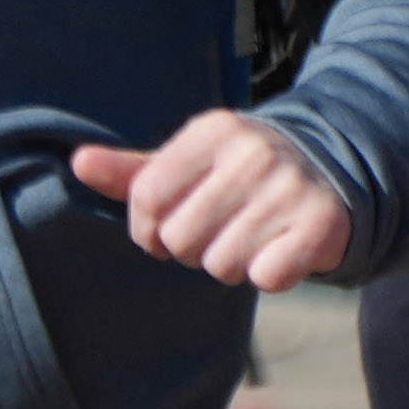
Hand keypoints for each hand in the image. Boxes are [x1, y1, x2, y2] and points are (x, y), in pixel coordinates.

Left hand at [75, 111, 358, 292]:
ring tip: (250, 236)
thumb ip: (132, 171)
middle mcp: (252, 154)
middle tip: (219, 230)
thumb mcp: (187, 162)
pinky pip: (266, 277)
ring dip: (231, 263)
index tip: (163, 231)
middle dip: (192, 248)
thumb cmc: (238, 173)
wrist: (329, 173)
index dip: (146, 229)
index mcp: (212, 131)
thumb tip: (78, 163)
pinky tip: (279, 248)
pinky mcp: (321, 224)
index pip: (146, 197)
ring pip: (221, 264)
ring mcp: (290, 188)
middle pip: (180, 237)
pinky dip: (269, 274)